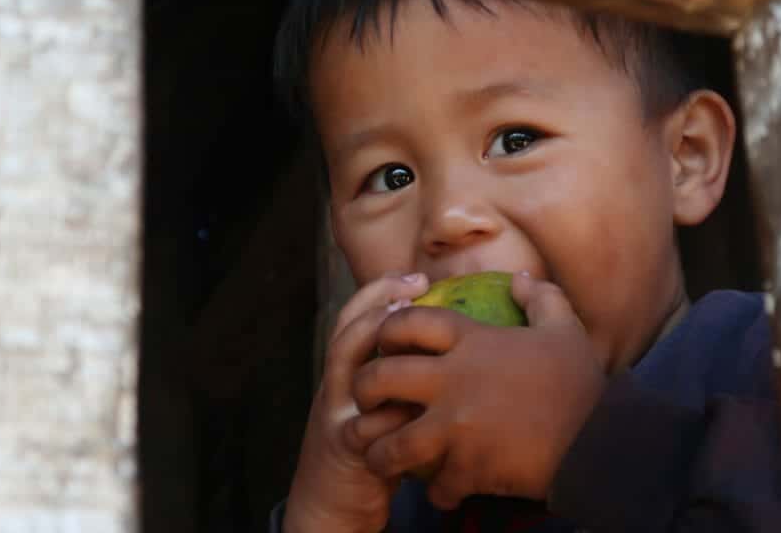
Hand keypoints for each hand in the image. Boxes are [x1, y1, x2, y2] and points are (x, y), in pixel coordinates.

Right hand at [283, 273, 429, 532]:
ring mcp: (337, 418)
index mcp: (344, 375)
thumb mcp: (379, 408)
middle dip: (380, 304)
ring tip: (415, 337)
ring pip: (352, 372)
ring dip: (381, 348)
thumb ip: (401, 379)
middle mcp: (335, 389)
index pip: (354, 319)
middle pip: (348, 333)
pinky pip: (367, 427)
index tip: (414, 275)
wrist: (331, 504)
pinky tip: (420, 407)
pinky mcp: (346, 450)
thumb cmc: (370, 451)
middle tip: (417, 285)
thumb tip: (449, 347)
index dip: (379, 292)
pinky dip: (393, 416)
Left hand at [347, 273, 606, 509]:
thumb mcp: (566, 330)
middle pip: (381, 378)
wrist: (602, 443)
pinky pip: (436, 485)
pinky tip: (444, 490)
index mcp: (472, 342)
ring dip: (382, 452)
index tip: (384, 339)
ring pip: (392, 442)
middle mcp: (453, 382)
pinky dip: (438, 491)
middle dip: (363, 388)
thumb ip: (541, 298)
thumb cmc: (582, 385)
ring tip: (383, 457)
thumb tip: (519, 278)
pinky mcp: (469, 469)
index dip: (387, 327)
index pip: (409, 322)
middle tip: (365, 399)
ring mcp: (457, 428)